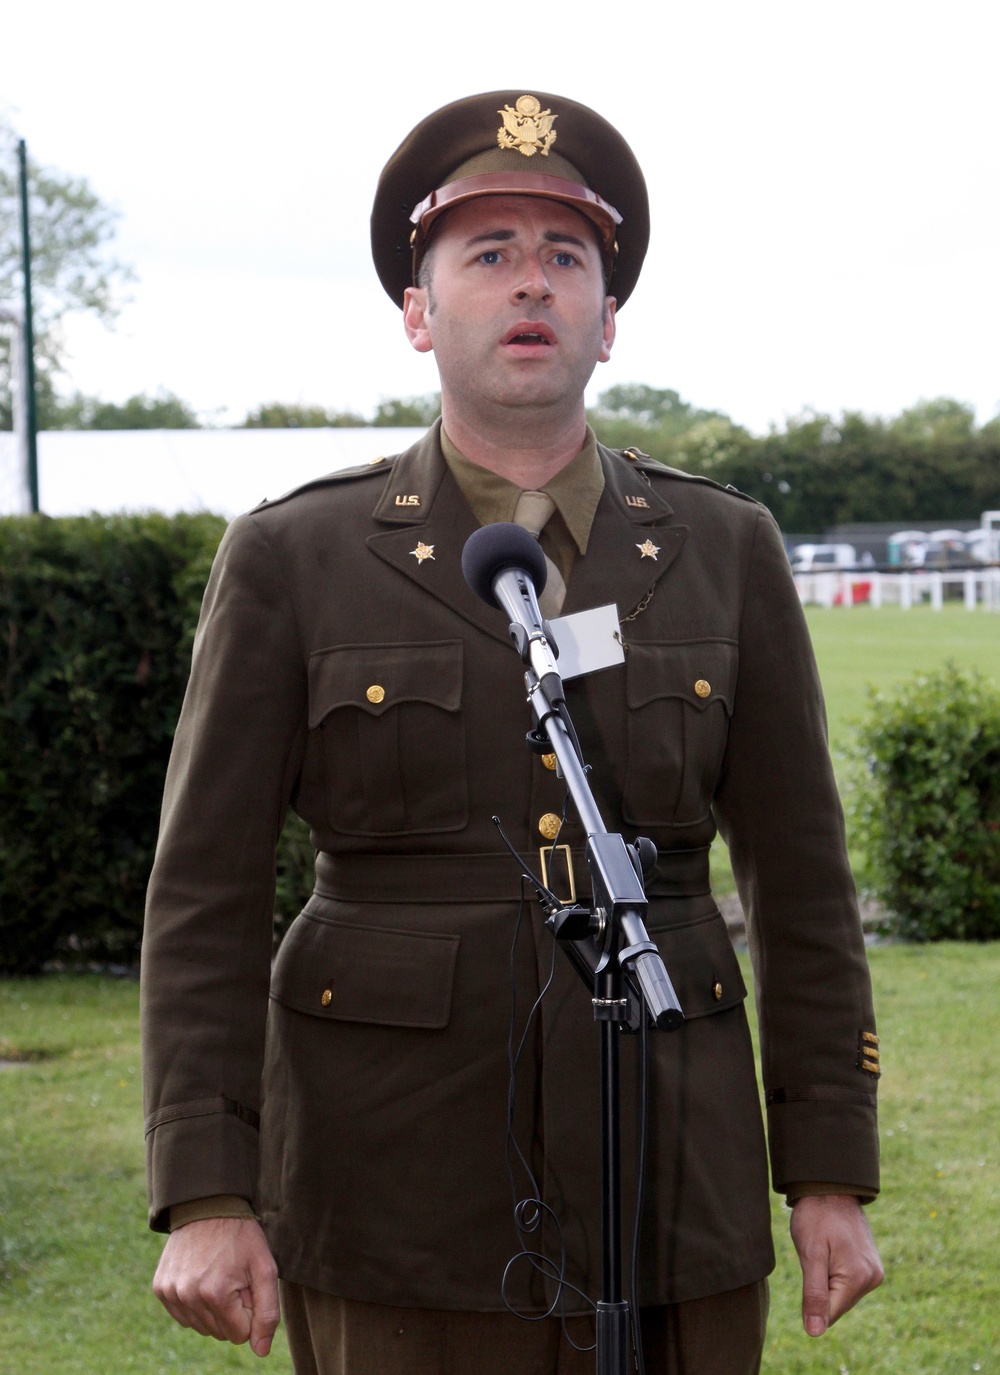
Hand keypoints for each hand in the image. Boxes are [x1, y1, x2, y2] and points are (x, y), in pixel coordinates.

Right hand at [153, 1216, 279, 1356]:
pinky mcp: (160, 1288)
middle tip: (234, 1278)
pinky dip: (195, 1305)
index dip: (249, 1311)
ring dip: (213, 1310)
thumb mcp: (265, 1268)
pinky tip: (202, 1279)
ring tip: (218, 1276)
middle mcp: (188, 1296)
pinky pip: (183, 1316)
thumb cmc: (241, 1237)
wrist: (208, 1206)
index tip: (247, 1284)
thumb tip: (261, 1351)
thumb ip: (268, 1313)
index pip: (239, 1335)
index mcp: (215, 1293)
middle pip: (219, 1333)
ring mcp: (170, 1293)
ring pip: (201, 1327)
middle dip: (232, 1311)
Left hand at [790, 1194, 883, 1336]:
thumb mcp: (810, 1254)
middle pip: (837, 1305)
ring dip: (827, 1280)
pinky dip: (833, 1273)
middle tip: (815, 1255)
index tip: (808, 1269)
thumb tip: (815, 1332)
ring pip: (841, 1295)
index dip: (810, 1299)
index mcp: (859, 1278)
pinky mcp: (870, 1265)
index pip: (829, 1314)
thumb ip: (814, 1295)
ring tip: (823, 1250)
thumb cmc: (816, 1216)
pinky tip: (830, 1252)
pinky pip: (847, 1282)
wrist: (830, 1186)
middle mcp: (873, 1278)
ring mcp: (874, 1271)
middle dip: (820, 1288)